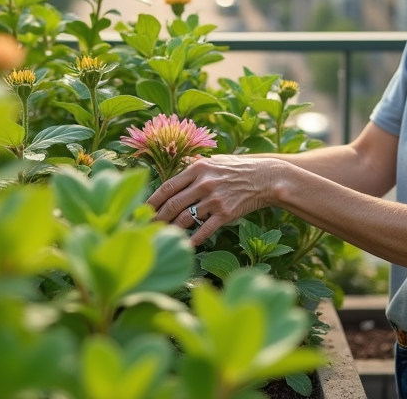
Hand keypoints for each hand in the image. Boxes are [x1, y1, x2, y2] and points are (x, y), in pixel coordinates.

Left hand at [147, 155, 284, 244]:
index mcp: (198, 168)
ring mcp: (214, 199)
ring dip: (172, 229)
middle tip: (146, 227)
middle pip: (173, 204)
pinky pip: (204, 230)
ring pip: (185, 218)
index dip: (152, 200)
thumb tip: (174, 179)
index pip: (168, 186)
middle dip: (157, 218)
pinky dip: (193, 239)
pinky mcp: (225, 214)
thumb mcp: (214, 162)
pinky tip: (186, 244)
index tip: (142, 209)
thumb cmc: (236, 169)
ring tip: (162, 235)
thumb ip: (193, 169)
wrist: (264, 177)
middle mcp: (204, 183)